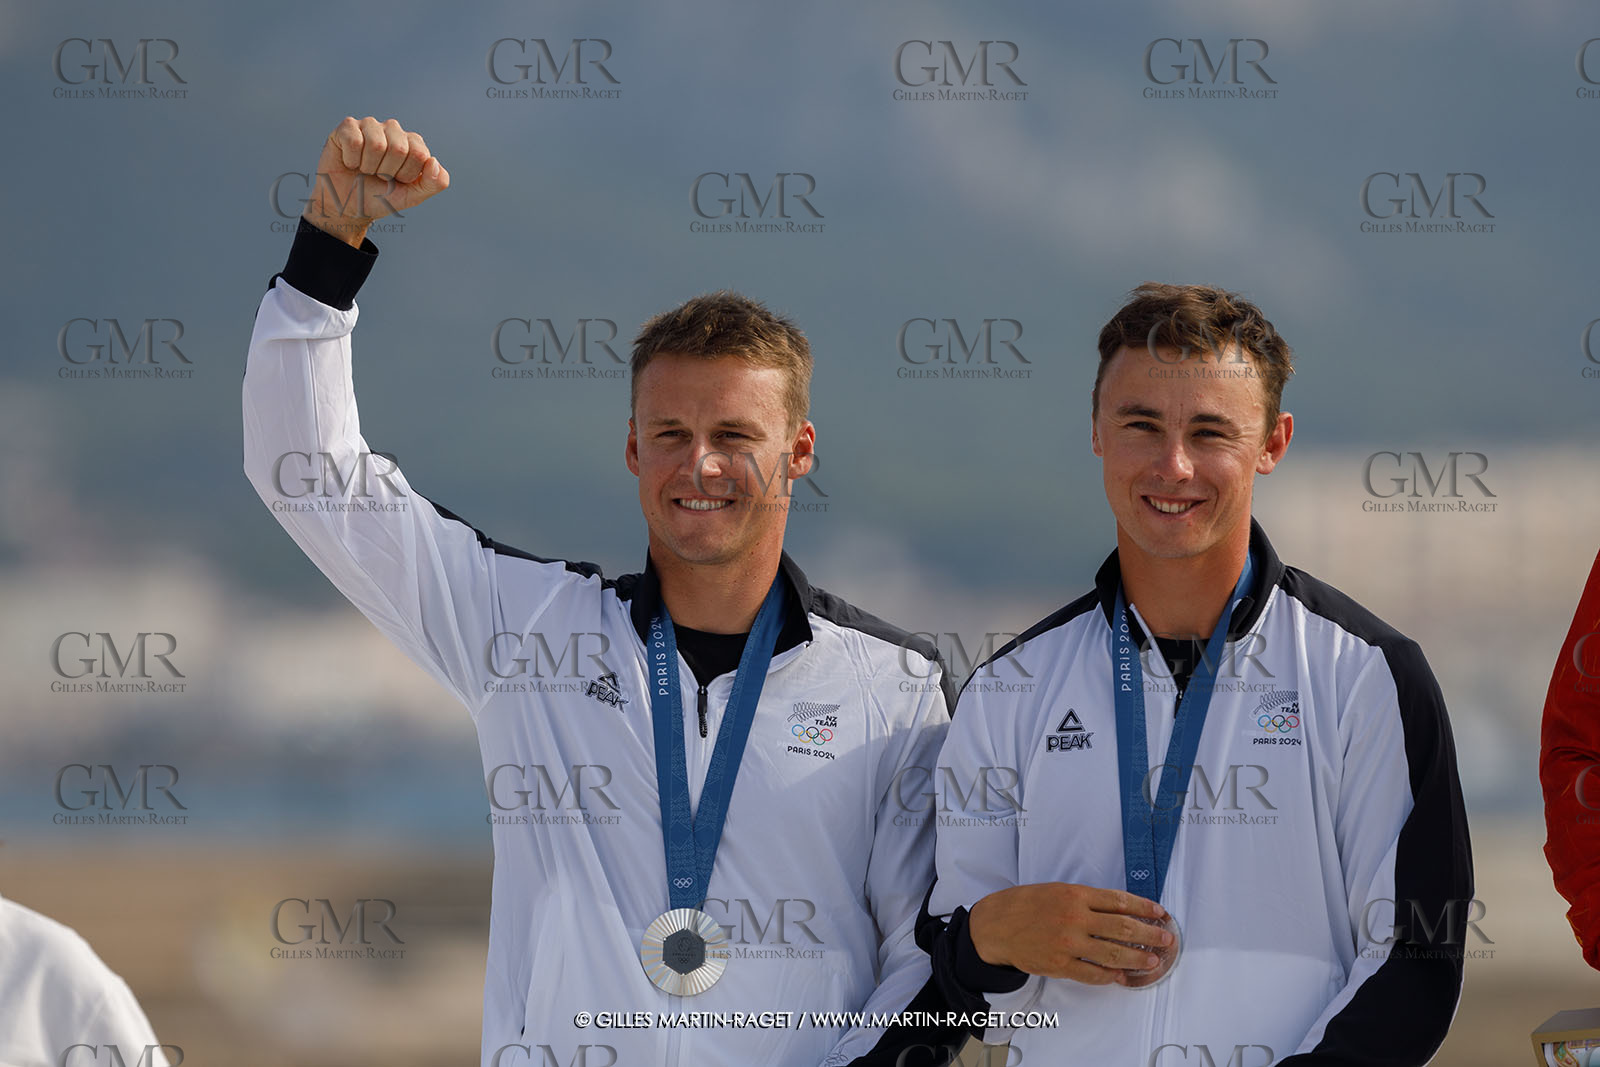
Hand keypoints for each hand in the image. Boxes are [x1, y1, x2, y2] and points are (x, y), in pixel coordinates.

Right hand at [301, 116, 449, 246]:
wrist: (348, 205)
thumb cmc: (381, 198)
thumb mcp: (412, 197)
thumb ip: (434, 184)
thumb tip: (433, 161)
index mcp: (413, 143)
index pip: (419, 154)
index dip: (407, 174)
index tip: (397, 180)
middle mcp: (393, 129)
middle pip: (398, 148)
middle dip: (387, 171)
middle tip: (379, 175)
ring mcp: (370, 125)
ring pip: (376, 144)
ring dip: (369, 166)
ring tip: (365, 169)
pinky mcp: (348, 127)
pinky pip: (354, 142)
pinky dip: (352, 160)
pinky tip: (351, 162)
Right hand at [968, 882, 1172, 985]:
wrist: (996, 925)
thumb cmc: (1026, 905)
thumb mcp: (1057, 890)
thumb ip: (1087, 900)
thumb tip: (1120, 910)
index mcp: (1075, 895)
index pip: (1119, 901)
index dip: (1144, 908)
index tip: (1160, 913)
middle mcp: (1074, 918)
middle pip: (1123, 928)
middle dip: (1150, 935)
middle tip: (1166, 939)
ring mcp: (1068, 943)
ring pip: (1113, 954)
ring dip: (1137, 959)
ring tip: (1152, 961)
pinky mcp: (1060, 965)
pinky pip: (1093, 974)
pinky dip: (1110, 976)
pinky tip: (1121, 976)